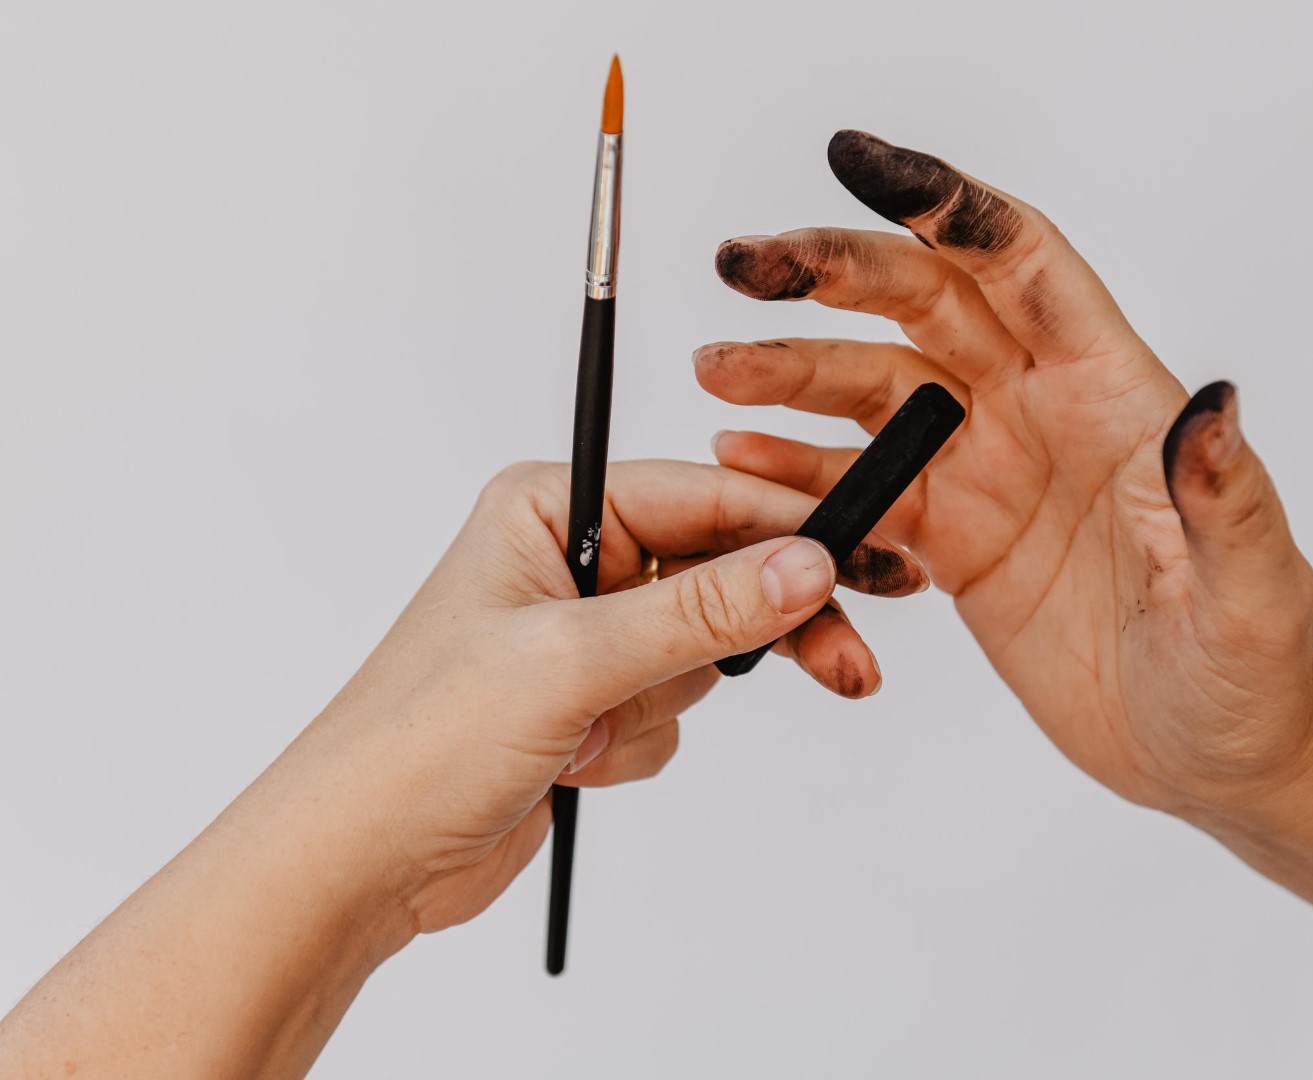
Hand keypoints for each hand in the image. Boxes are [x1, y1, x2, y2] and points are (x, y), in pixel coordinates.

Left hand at [261, 459, 927, 935]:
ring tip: (588, 736)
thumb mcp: (572, 661)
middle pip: (718, 571)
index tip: (863, 559)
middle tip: (846, 664)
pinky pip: (670, 709)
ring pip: (699, 651)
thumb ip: (700, 611)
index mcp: (546, 510)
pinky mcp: (586, 702)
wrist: (356, 864)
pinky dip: (637, 744)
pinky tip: (571, 764)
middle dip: (759, 631)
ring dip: (662, 705)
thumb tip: (805, 565)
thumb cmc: (418, 743)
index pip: (702, 496)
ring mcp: (579, 636)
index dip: (788, 528)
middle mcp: (566, 559)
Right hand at [697, 131, 1312, 817]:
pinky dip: (800, 474)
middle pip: (924, 306)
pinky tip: (743, 464)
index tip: (860, 167)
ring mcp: (992, 472)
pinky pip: (865, 489)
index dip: (943, 206)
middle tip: (744, 263)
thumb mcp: (1252, 591)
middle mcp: (1043, 412)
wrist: (1217, 758)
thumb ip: (1224, 496)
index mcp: (1113, 394)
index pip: (1022, 265)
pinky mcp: (956, 540)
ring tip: (718, 371)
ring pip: (875, 392)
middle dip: (832, 273)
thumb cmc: (1256, 674)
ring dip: (794, 373)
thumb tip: (1214, 404)